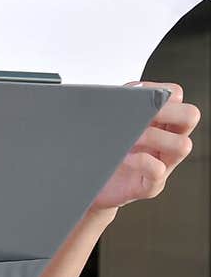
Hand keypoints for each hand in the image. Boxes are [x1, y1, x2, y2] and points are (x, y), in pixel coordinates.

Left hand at [87, 81, 200, 213]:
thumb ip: (121, 103)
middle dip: (167, 111)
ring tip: (130, 138)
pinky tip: (124, 157)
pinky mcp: (150, 185)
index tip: (136, 96)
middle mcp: (166, 141)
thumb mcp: (109, 121)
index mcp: (159, 121)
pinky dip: (141, 161)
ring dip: (154, 136)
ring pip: (183, 145)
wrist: (86, 183)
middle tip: (143, 116)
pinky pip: (158, 170)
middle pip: (190, 116)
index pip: (176, 95)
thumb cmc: (101, 149)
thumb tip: (130, 93)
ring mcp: (162, 164)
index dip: (159, 91)